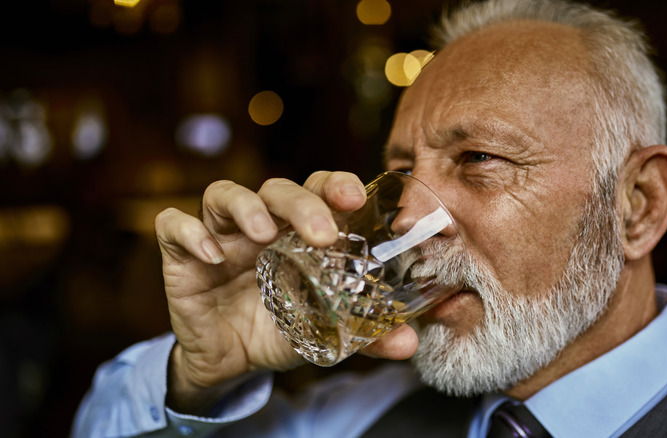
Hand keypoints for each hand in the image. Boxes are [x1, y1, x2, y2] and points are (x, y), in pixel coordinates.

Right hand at [155, 171, 371, 412]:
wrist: (232, 363)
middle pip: (277, 188)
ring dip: (247, 207)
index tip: (354, 198)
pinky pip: (174, 225)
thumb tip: (408, 342)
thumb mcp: (324, 331)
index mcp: (298, 233)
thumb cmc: (280, 329)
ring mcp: (221, 235)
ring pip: (224, 194)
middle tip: (323, 234)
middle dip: (301, 203)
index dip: (334, 185)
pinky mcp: (182, 255)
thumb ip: (366, 335)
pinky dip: (190, 233)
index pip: (317, 189)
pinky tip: (212, 256)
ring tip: (264, 234)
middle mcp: (262, 225)